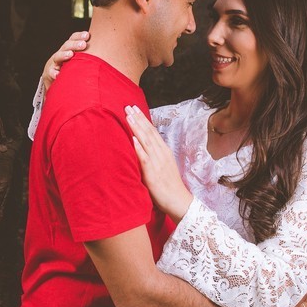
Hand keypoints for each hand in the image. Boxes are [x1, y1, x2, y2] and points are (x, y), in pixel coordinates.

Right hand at [41, 31, 89, 91]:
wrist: (54, 78)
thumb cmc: (71, 67)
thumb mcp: (79, 59)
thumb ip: (88, 55)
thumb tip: (110, 51)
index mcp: (69, 48)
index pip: (72, 38)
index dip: (79, 36)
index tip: (87, 35)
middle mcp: (61, 53)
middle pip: (66, 46)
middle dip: (74, 44)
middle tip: (83, 44)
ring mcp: (54, 63)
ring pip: (57, 56)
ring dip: (64, 55)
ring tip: (70, 54)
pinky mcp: (49, 73)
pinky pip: (50, 72)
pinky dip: (53, 73)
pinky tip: (57, 75)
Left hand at [124, 105, 193, 220]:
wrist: (179, 201)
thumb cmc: (169, 186)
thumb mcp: (162, 167)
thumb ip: (153, 157)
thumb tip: (141, 148)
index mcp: (164, 151)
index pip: (152, 132)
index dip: (143, 119)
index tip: (134, 109)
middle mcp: (161, 154)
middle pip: (148, 132)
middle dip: (138, 118)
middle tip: (128, 106)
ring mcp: (158, 162)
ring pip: (146, 141)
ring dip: (136, 128)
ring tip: (128, 116)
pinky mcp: (153, 173)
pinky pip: (144, 158)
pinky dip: (139, 147)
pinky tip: (133, 138)